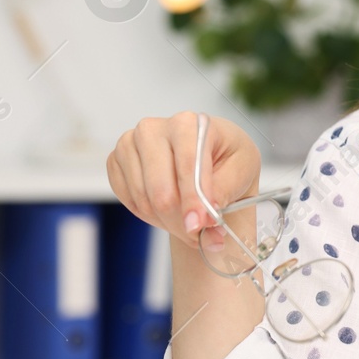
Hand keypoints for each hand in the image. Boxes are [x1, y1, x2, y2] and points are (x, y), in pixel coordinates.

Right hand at [107, 113, 261, 253]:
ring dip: (169, 222)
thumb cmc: (227, 157)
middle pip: (160, 189)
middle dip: (181, 220)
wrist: (209, 155)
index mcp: (187, 123)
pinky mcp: (116, 161)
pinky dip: (151, 216)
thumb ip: (225, 190)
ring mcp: (130, 145)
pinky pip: (129, 201)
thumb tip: (207, 214)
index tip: (198, 226)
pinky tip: (171, 213)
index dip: (192, 200)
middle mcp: (153, 130)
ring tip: (191, 225)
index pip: (187, 166)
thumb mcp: (242, 168)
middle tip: (199, 235)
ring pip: (144, 200)